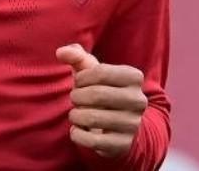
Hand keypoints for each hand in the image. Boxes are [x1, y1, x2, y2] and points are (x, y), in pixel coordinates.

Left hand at [55, 43, 147, 157]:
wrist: (121, 125)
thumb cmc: (102, 90)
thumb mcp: (93, 71)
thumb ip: (76, 56)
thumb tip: (60, 52)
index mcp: (134, 77)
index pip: (100, 72)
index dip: (82, 77)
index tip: (80, 82)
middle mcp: (138, 100)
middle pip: (96, 95)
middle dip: (77, 96)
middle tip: (75, 98)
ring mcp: (132, 124)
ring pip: (93, 118)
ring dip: (75, 115)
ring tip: (76, 114)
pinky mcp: (122, 145)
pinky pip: (92, 140)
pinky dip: (77, 134)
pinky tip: (78, 130)